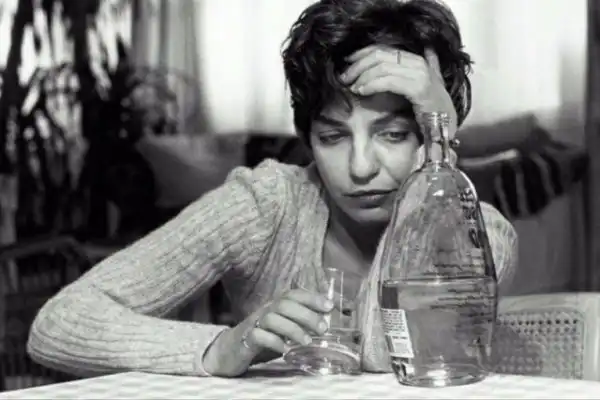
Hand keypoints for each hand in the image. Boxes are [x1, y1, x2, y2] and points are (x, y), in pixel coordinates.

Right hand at [202, 288, 332, 376]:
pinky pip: (258, 336)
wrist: (229, 350)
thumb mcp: (282, 329)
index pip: (293, 294)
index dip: (312, 297)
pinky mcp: (244, 340)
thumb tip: (325, 322)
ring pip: (272, 318)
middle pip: (285, 304)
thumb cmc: (261, 339)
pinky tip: (285, 349)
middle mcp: (264, 311)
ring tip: (307, 341)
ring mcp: (253, 324)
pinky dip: (274, 341)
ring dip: (292, 329)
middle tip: (323, 329)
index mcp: (274, 306)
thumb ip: (299, 324)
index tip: (330, 306)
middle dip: (307, 315)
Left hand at [340, 45, 456, 137]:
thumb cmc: (430, 110)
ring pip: (382, 67)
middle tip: (344, 77)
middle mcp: (419, 62)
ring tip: (351, 86)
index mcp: (416, 59)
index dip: (362, 53)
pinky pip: (388, 81)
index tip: (347, 62)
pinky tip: (361, 91)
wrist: (445, 128)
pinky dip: (371, 85)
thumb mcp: (421, 86)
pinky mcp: (419, 88)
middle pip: (380, 55)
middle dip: (358, 65)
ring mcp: (421, 74)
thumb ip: (412, 71)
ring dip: (362, 76)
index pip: (384, 48)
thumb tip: (405, 60)